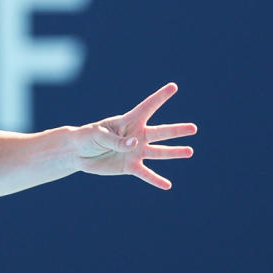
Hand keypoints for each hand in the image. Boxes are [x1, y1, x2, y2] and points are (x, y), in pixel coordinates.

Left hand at [75, 83, 196, 188]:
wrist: (78, 153)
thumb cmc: (88, 137)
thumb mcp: (98, 135)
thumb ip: (116, 140)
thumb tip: (134, 145)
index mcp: (128, 121)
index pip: (147, 107)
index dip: (160, 97)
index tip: (173, 86)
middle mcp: (136, 136)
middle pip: (159, 132)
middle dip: (176, 130)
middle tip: (193, 128)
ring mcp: (135, 152)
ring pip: (158, 152)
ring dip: (174, 152)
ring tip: (189, 151)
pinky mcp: (130, 166)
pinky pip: (145, 174)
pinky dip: (155, 180)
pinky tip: (167, 185)